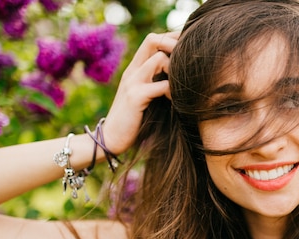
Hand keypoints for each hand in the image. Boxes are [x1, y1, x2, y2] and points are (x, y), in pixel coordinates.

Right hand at [103, 32, 178, 154]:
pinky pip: (161, 85)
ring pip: (159, 58)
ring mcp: (133, 82)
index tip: (187, 48)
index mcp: (135, 69)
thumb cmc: (133, 121)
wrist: (110, 139)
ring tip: (179, 85)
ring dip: (175, 69)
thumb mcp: (145, 96)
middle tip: (188, 61)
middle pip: (153, 40)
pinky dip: (172, 91)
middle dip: (174, 45)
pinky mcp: (136, 97)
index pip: (153, 40)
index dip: (171, 39)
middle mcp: (132, 70)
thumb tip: (182, 77)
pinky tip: (173, 100)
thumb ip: (156, 83)